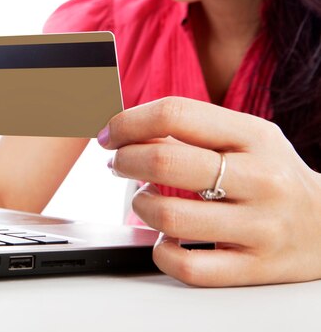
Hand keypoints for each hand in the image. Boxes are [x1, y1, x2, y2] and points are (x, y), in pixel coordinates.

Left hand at [97, 96, 320, 286]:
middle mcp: (260, 179)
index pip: (175, 113)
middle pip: (165, 162)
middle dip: (124, 161)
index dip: (128, 122)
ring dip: (140, 205)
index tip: (110, 133)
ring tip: (144, 200)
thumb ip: (193, 130)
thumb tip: (125, 129)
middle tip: (117, 163)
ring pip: (170, 217)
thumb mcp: (246, 138)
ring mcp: (260, 227)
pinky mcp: (254, 268)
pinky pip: (189, 267)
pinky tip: (165, 238)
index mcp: (254, 136)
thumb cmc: (271, 174)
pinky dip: (162, 252)